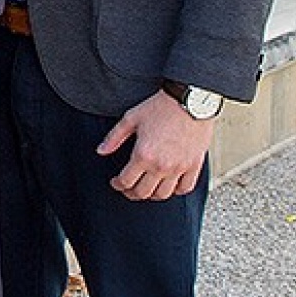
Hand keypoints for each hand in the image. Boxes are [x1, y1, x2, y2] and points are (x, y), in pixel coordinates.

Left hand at [97, 90, 214, 200]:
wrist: (190, 101)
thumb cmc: (161, 107)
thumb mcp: (131, 119)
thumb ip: (114, 137)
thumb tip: (101, 151)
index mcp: (143, 155)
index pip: (126, 181)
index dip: (117, 185)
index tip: (115, 183)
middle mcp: (161, 165)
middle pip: (143, 192)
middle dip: (131, 193)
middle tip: (127, 189)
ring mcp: (179, 167)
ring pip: (163, 194)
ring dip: (152, 195)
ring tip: (146, 189)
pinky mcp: (194, 165)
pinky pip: (186, 188)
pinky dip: (176, 191)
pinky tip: (169, 186)